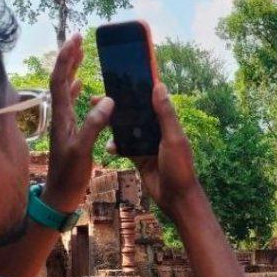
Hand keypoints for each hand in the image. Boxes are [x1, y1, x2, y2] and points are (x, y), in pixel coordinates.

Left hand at [43, 33, 113, 211]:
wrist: (60, 196)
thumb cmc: (70, 175)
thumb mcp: (83, 150)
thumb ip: (93, 125)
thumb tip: (106, 99)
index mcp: (62, 117)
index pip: (60, 80)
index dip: (66, 58)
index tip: (76, 39)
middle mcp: (60, 116)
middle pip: (60, 79)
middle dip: (68, 57)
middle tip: (78, 39)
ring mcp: (64, 123)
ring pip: (64, 88)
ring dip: (71, 69)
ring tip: (80, 54)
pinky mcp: (69, 130)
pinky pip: (70, 102)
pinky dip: (74, 88)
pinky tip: (80, 84)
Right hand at [104, 82, 200, 218]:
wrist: (176, 198)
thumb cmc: (179, 167)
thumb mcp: (172, 138)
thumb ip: (165, 114)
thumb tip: (159, 85)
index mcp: (167, 122)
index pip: (151, 99)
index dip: (138, 89)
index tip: (121, 78)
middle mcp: (157, 130)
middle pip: (135, 113)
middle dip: (118, 106)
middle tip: (96, 98)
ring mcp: (147, 144)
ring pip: (127, 129)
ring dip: (113, 125)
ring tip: (97, 119)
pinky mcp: (139, 158)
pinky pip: (124, 147)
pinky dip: (115, 146)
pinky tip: (108, 147)